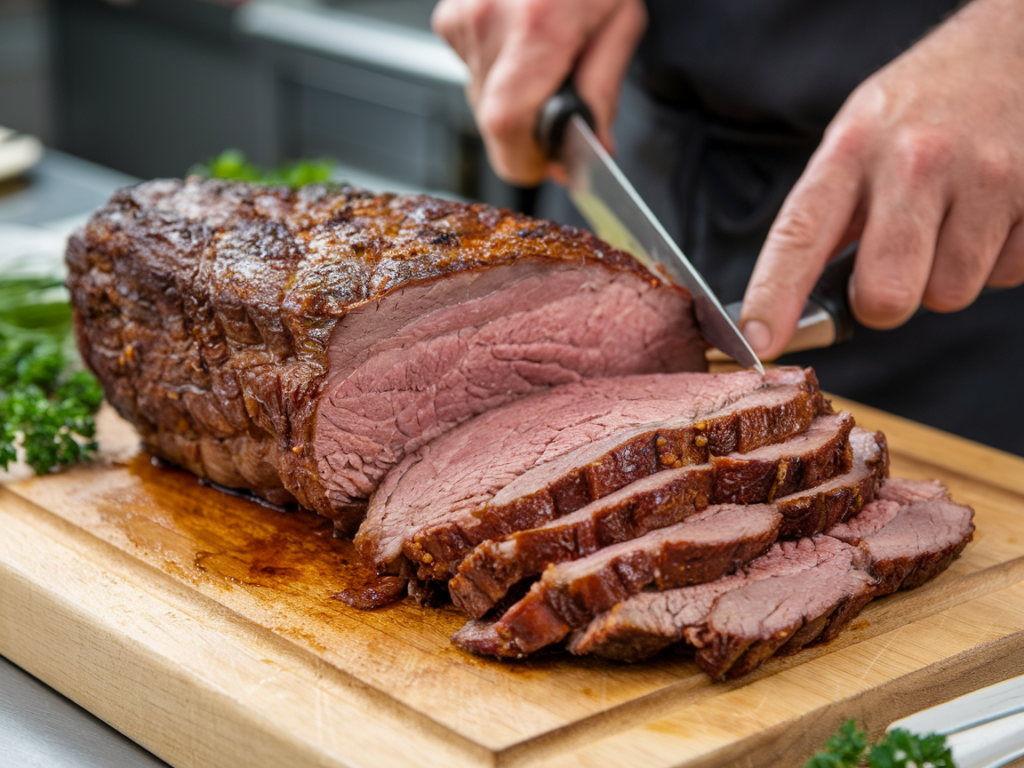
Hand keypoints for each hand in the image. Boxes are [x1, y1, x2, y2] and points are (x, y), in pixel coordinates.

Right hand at [432, 0, 646, 184]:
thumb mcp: (620, 22)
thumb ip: (602, 93)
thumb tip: (593, 147)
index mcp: (538, 28)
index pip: (506, 125)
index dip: (523, 160)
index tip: (544, 165)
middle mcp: (490, 22)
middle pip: (492, 122)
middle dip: (527, 133)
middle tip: (558, 111)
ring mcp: (464, 18)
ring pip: (481, 100)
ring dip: (514, 100)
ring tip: (543, 59)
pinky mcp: (450, 17)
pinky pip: (471, 71)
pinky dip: (497, 72)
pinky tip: (521, 43)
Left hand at [740, 0, 1023, 359]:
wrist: (1011, 48)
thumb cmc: (920, 108)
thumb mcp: (854, 140)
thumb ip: (828, 215)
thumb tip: (792, 302)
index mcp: (851, 151)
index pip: (798, 236)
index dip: (773, 297)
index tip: (757, 341)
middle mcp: (914, 162)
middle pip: (885, 296)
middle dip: (883, 301)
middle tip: (892, 265)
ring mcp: (984, 178)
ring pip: (948, 296)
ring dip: (943, 276)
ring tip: (950, 220)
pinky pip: (1006, 276)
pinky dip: (995, 259)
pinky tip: (989, 213)